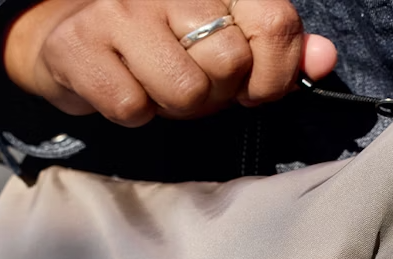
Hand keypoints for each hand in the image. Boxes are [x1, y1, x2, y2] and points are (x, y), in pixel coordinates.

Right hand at [3, 0, 338, 126]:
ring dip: (175, 107)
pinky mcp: (80, 47)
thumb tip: (324, 60)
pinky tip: (123, 88)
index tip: (254, 90)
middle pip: (230, 63)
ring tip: (157, 86)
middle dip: (217, 92)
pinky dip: (134, 114)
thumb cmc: (157, 42)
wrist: (68, 37)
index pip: (275, 23)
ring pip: (186, 91)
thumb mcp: (224, 38)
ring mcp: (120, 11)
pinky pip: (134, 109)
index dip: (275, 74)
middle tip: (191, 82)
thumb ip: (276, 48)